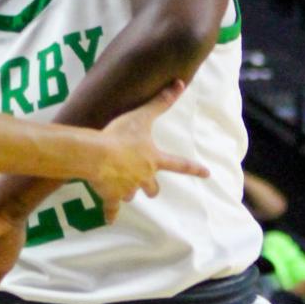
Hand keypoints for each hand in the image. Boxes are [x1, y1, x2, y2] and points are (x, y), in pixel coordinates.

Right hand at [96, 79, 205, 209]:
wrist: (97, 155)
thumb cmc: (120, 135)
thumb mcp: (142, 116)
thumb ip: (161, 102)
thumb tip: (180, 84)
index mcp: (154, 160)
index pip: (180, 165)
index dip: (194, 168)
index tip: (207, 174)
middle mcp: (144, 177)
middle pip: (153, 188)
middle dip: (152, 188)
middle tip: (151, 189)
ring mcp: (127, 188)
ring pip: (132, 195)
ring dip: (130, 192)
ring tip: (122, 188)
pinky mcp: (111, 196)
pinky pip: (112, 208)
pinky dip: (111, 213)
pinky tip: (110, 219)